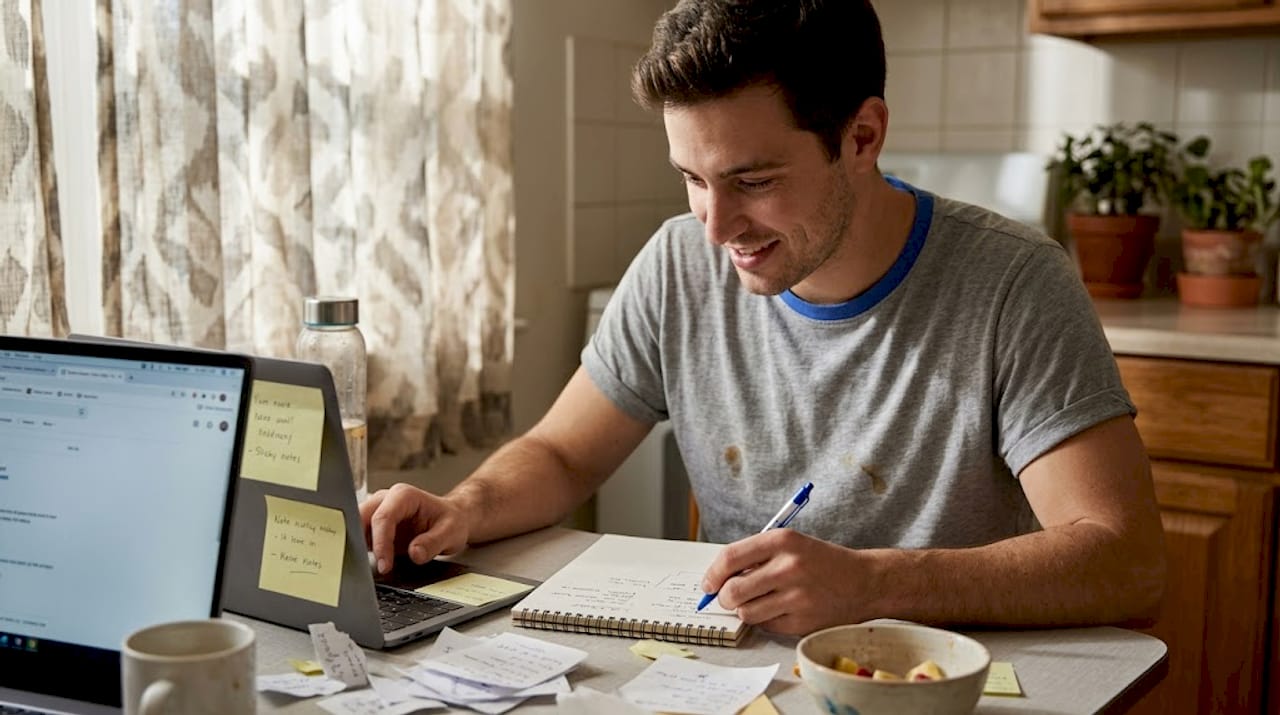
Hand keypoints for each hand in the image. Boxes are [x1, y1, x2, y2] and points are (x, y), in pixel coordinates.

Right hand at [359, 483, 470, 574]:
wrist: (451, 520)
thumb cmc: (450, 521)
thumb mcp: (451, 532)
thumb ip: (433, 542)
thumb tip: (415, 553)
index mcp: (403, 495)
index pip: (382, 517)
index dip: (381, 543)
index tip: (384, 564)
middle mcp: (386, 500)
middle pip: (361, 519)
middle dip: (360, 544)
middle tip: (366, 568)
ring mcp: (377, 512)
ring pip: (354, 528)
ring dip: (356, 548)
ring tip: (362, 569)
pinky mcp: (374, 527)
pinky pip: (359, 538)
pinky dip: (359, 552)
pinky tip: (363, 566)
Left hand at [702, 529, 863, 634]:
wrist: (864, 582)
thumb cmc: (821, 562)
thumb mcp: (791, 545)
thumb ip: (755, 557)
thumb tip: (717, 579)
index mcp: (782, 541)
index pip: (730, 557)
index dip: (712, 574)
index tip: (708, 584)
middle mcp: (788, 567)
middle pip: (732, 591)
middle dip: (724, 598)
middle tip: (729, 598)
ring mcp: (796, 597)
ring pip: (746, 613)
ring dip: (746, 611)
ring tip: (761, 602)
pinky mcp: (802, 621)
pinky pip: (767, 626)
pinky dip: (768, 621)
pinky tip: (783, 610)